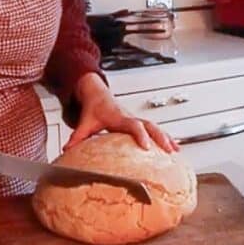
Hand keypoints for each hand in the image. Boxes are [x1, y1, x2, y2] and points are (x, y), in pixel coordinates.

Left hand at [63, 73, 179, 153]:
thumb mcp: (85, 122)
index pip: (133, 125)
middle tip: (169, 150)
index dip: (140, 135)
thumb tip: (67, 151)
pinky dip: (165, 137)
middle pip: (150, 126)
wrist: (97, 94)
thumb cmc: (93, 108)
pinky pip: (155, 129)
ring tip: (176, 150)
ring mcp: (137, 119)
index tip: (146, 147)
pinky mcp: (139, 122)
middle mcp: (131, 117)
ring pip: (155, 127)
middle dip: (161, 137)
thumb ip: (77, 136)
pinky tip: (174, 147)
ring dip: (166, 138)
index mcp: (119, 117)